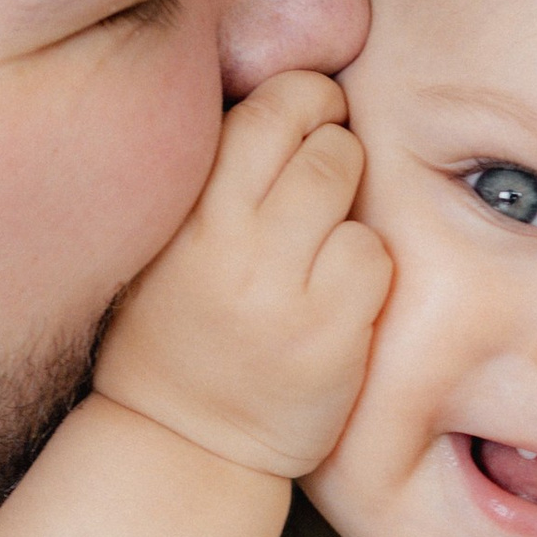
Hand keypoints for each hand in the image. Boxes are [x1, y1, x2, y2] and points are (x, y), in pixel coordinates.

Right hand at [94, 69, 390, 481]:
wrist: (181, 443)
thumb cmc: (177, 325)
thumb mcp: (163, 238)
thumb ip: (214, 172)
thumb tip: (291, 93)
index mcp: (183, 208)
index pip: (268, 107)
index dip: (303, 103)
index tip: (306, 122)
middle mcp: (229, 241)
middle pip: (322, 139)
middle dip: (335, 143)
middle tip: (325, 172)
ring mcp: (282, 290)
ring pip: (351, 187)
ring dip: (350, 204)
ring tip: (322, 239)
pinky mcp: (328, 336)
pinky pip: (374, 258)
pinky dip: (365, 268)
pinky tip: (335, 294)